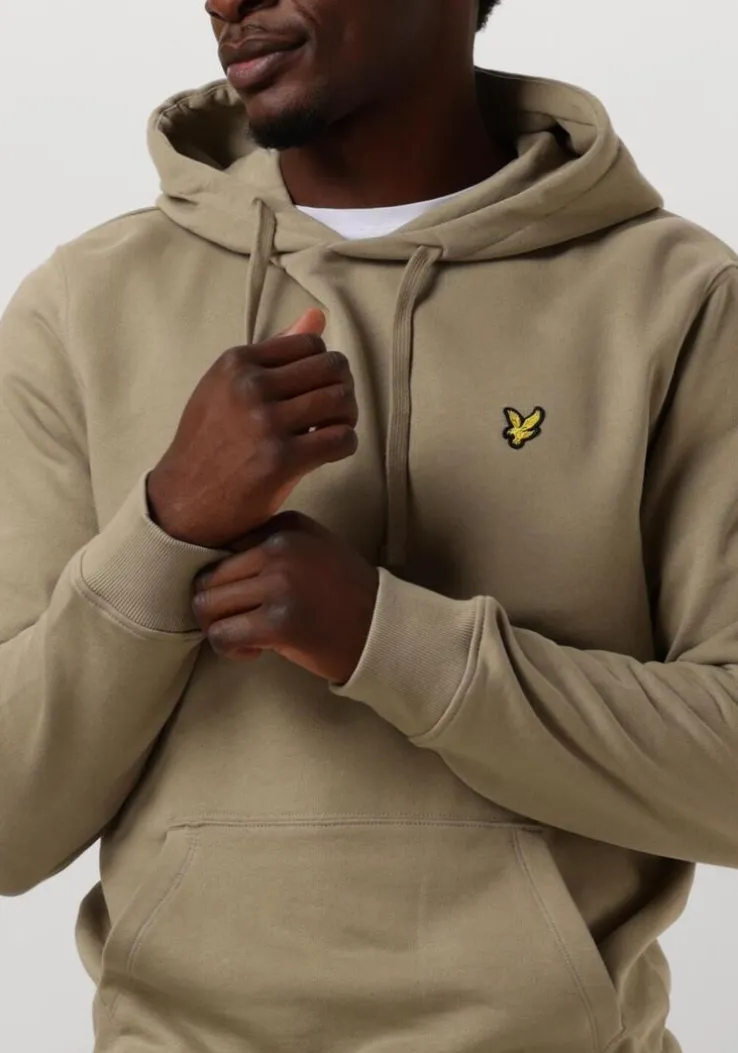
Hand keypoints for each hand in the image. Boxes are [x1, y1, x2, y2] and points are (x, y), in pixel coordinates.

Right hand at [146, 308, 358, 548]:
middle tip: (333, 412)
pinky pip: (342, 439)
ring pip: (341, 400)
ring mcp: (265, 423)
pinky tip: (329, 452)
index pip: (311, 343)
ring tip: (332, 431)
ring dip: (347, 417)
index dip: (323, 367)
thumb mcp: (228, 387)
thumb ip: (274, 353)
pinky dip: (346, 445)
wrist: (184, 499)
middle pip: (333, 368)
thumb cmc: (211, 443)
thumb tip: (317, 315)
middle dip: (342, 389)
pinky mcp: (280, 460)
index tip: (315, 391)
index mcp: (237, 362)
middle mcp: (250, 386)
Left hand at [191, 511, 378, 684]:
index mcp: (287, 527)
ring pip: (206, 604)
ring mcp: (279, 584)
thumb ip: (271, 546)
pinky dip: (229, 649)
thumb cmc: (344, 597)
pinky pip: (221, 635)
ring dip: (218, 626)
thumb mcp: (313, 550)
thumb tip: (212, 563)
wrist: (383, 632)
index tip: (251, 597)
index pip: (223, 547)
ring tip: (247, 637)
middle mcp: (280, 548)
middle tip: (242, 622)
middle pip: (208, 575)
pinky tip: (255, 652)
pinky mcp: (277, 622)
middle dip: (217, 605)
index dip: (228, 578)